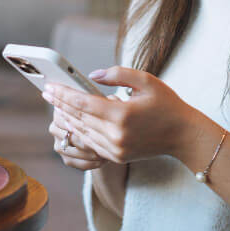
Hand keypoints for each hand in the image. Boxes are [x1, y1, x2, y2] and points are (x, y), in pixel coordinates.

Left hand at [43, 66, 206, 164]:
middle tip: (46, 93)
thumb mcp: (146, 81)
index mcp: (122, 114)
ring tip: (55, 106)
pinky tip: (72, 121)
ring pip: (83, 132)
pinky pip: (91, 143)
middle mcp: (116, 135)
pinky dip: (79, 131)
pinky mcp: (117, 156)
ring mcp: (115, 149)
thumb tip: (92, 76)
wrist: (183, 136)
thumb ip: (118, 74)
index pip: (83, 103)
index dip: (63, 94)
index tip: (49, 86)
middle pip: (79, 118)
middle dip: (60, 105)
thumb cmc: (166, 104)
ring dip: (67, 118)